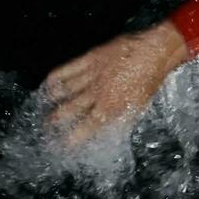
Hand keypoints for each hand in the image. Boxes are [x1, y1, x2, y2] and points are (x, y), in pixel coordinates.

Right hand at [42, 20, 191, 146]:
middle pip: (69, 110)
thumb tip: (110, 130)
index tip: (63, 146)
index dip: (74, 138)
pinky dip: (55, 78)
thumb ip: (122, 118)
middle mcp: (98, 94)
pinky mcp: (89, 59)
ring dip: (52, 100)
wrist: (154, 52)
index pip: (87, 128)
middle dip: (55, 121)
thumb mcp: (139, 105)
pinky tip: (49, 83)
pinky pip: (67, 70)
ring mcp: (92, 76)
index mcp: (112, 108)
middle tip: (47, 127)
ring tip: (43, 108)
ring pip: (65, 91)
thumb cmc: (150, 80)